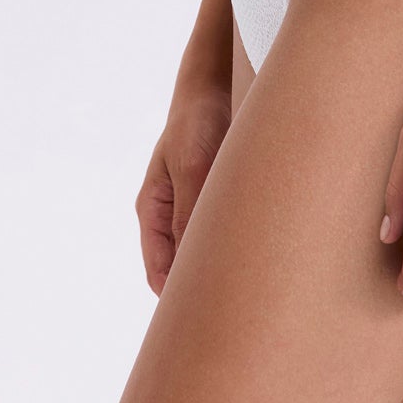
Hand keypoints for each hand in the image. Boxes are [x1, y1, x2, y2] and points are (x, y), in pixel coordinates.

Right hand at [135, 79, 232, 293]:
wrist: (212, 91)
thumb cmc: (195, 125)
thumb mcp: (191, 166)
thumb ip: (188, 212)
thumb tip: (190, 261)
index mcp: (151, 210)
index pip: (158, 270)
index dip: (176, 296)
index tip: (202, 311)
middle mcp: (168, 215)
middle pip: (179, 266)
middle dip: (200, 285)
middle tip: (229, 302)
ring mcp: (188, 208)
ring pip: (200, 251)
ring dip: (217, 264)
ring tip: (243, 280)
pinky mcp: (210, 200)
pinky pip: (217, 233)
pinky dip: (230, 244)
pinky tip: (251, 251)